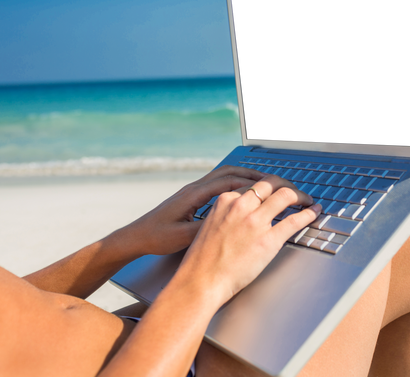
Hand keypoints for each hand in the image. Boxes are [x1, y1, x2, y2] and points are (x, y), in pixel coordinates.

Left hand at [119, 165, 264, 256]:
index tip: (268, 185)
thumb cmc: (156, 236)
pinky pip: (217, 183)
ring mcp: (192, 191)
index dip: (250, 182)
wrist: (138, 235)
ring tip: (261, 182)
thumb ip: (204, 229)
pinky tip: (242, 192)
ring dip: (242, 176)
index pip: (227, 182)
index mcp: (193, 195)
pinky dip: (233, 183)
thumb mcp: (182, 237)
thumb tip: (227, 224)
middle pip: (227, 172)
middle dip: (250, 174)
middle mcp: (194, 188)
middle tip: (271, 179)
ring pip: (222, 175)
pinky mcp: (192, 197)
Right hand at [175, 174, 321, 305]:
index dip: (268, 186)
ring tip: (307, 200)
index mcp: (225, 201)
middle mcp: (241, 206)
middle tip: (294, 191)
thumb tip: (243, 215)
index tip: (275, 190)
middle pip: (271, 183)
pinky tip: (314, 212)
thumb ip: (227, 215)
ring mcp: (256, 222)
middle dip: (286, 184)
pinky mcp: (268, 240)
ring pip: (286, 195)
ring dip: (301, 195)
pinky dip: (308, 213)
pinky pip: (295, 220)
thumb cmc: (203, 260)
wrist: (200, 280)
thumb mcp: (211, 226)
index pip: (253, 184)